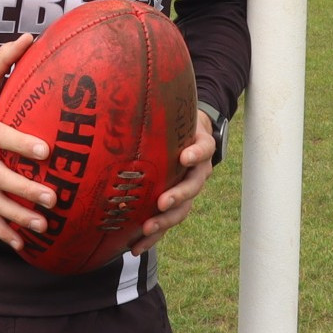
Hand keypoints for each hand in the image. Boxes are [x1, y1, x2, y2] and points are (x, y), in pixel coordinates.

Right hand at [0, 34, 58, 250]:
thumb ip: (3, 60)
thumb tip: (30, 37)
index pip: (0, 136)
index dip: (21, 144)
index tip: (45, 151)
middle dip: (24, 191)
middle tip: (52, 199)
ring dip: (16, 216)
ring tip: (42, 226)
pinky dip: (0, 229)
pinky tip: (20, 244)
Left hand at [132, 109, 216, 256]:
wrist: (185, 135)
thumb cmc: (174, 121)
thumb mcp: (175, 110)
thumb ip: (159, 103)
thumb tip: (130, 84)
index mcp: (199, 146)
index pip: (203, 149)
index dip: (196, 153)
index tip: (184, 157)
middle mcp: (197, 170)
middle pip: (194, 185)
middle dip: (178, 196)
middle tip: (162, 202)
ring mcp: (187, 188)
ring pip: (183, 209)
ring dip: (165, 221)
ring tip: (147, 228)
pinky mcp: (174, 203)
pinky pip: (166, 222)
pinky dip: (152, 236)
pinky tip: (135, 247)